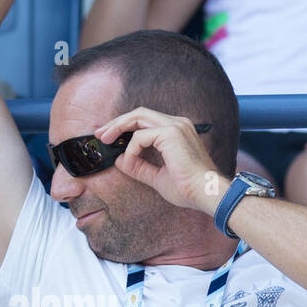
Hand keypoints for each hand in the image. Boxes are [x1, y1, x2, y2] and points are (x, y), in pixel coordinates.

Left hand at [95, 108, 226, 213]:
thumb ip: (139, 167)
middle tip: (100, 134)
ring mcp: (175, 126)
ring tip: (105, 139)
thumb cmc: (188, 188)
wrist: (206, 193)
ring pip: (137, 117)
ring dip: (118, 127)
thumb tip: (119, 160)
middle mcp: (177, 124)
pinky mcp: (171, 134)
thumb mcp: (157, 177)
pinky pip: (140, 138)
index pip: (146, 121)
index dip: (125, 126)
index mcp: (177, 131)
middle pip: (139, 113)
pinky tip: (130, 162)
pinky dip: (131, 150)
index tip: (110, 138)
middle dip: (117, 122)